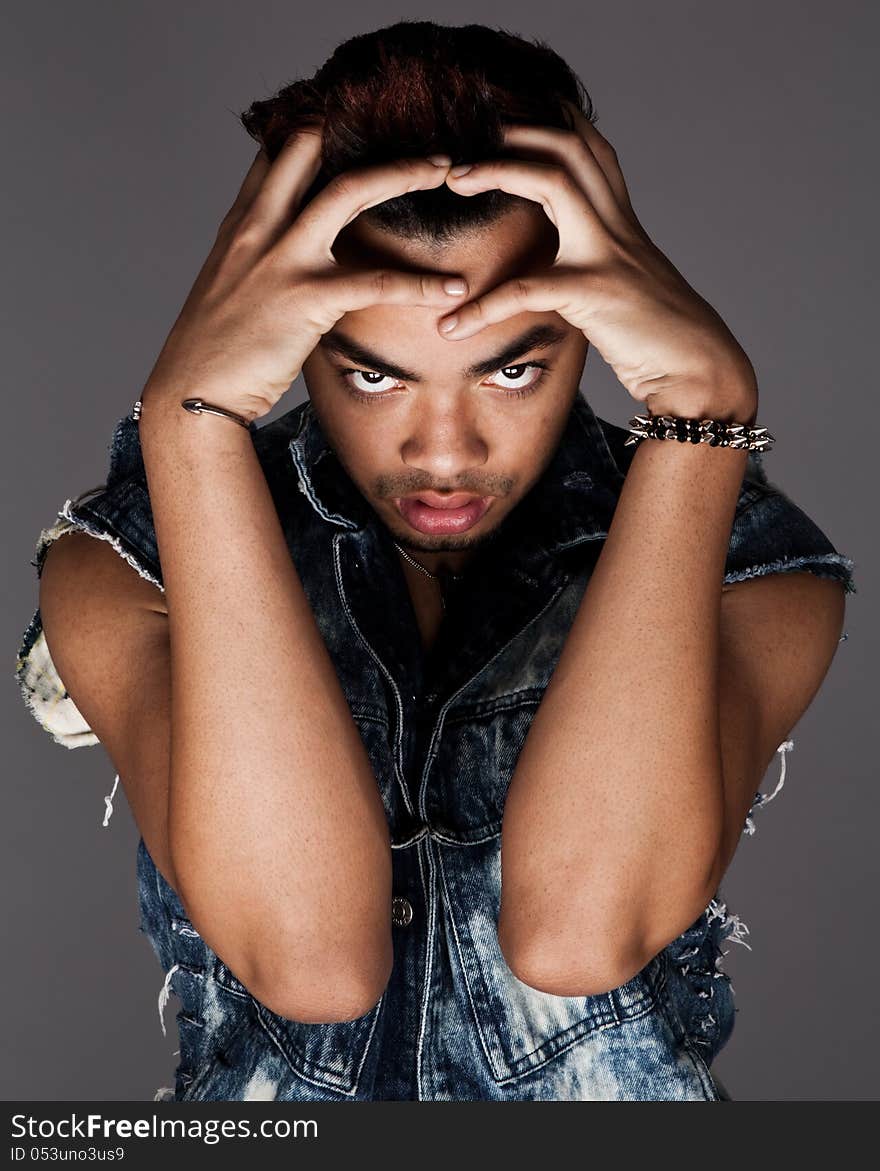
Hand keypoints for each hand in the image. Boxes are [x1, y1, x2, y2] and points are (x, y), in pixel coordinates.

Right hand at [140, 128, 468, 422]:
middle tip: (408, 132)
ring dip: (401, 174)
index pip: (275, 151)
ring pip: (348, 191)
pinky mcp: (306, 299)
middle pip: (311, 149)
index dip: (314, 125)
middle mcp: (260, 227)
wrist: (194, 389)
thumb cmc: (216, 346)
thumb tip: (290, 246)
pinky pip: (374, 282)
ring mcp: (283, 259)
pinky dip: (420, 284)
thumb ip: (258, 253)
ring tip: (443, 171)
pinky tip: (454, 289)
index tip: (352, 114)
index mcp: (242, 222)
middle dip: (364, 130)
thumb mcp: (229, 283)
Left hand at [440, 102, 757, 422]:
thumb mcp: (625, 284)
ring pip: (555, 183)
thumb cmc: (657, 333)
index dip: (554, 122)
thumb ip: (596, 261)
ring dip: (500, 172)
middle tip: (470, 135)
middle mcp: (616, 226)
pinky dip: (483, 308)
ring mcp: (606, 255)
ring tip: (455, 179)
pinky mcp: (593, 294)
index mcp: (621, 222)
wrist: (696, 367)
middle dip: (519, 132)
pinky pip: (526, 290)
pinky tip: (452, 327)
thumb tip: (564, 264)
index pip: (591, 150)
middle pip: (571, 147)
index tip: (510, 114)